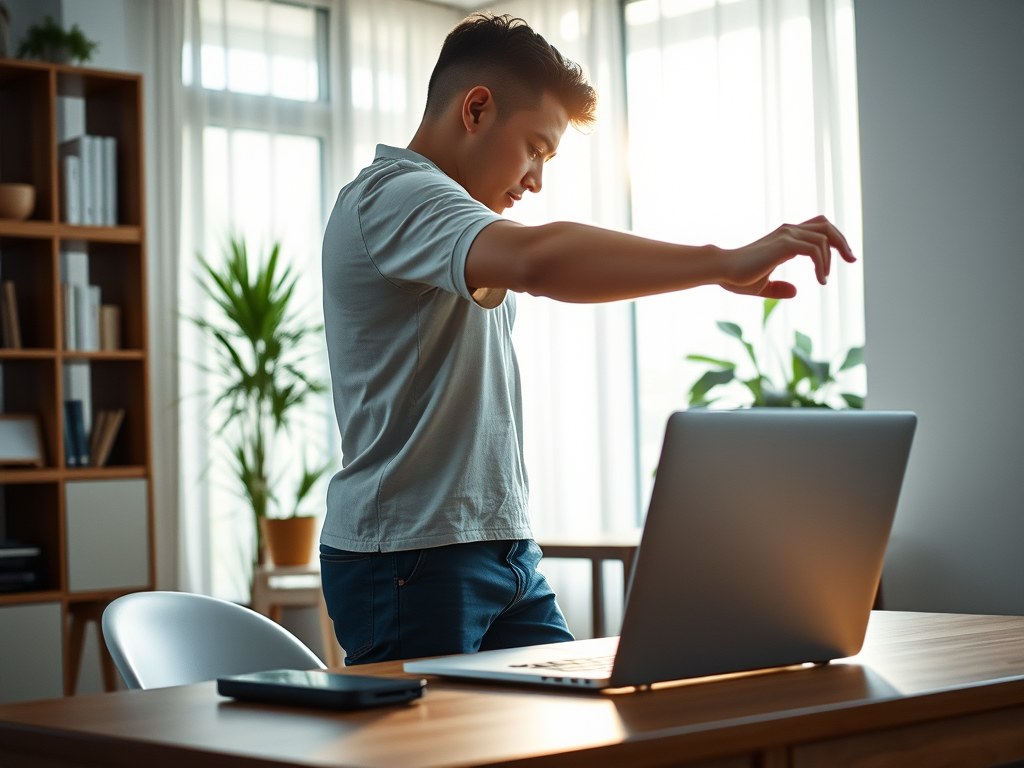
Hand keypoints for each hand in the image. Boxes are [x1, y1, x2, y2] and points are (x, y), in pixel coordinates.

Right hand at [719, 215, 856, 298]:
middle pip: (826, 225)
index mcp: (784, 237)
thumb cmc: (736, 277)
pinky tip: (820, 280)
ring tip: (824, 279)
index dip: (834, 239)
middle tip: (851, 260)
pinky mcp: (784, 245)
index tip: (844, 258)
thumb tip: (796, 292)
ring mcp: (786, 235)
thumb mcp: (762, 286)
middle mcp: (787, 231)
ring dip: (831, 259)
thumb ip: (779, 288)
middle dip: (842, 241)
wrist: (722, 270)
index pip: (817, 228)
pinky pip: (815, 249)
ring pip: (824, 237)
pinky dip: (822, 264)